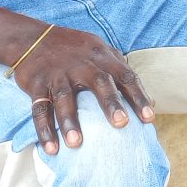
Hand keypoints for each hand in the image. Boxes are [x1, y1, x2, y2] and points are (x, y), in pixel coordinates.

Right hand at [11, 25, 151, 152]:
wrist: (32, 38)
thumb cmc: (76, 51)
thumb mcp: (101, 52)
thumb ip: (125, 75)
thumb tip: (154, 103)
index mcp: (101, 57)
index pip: (125, 75)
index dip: (138, 96)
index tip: (149, 118)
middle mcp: (81, 64)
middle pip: (98, 82)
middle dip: (110, 103)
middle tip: (121, 124)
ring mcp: (58, 73)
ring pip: (64, 97)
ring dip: (70, 121)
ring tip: (77, 144)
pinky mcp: (36, 83)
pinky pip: (39, 107)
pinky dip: (44, 129)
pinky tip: (51, 148)